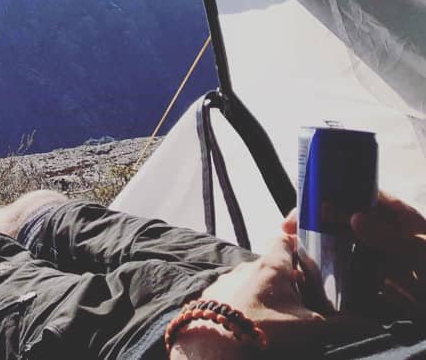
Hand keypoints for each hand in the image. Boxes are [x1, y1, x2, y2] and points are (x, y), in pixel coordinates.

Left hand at [171, 234, 362, 357]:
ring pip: (250, 281)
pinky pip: (231, 296)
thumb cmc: (266, 330)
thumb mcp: (311, 327)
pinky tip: (253, 322)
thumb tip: (373, 323)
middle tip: (302, 297)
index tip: (309, 253)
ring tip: (278, 315)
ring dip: (263, 293)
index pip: (283, 239)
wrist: (216, 345)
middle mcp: (245, 266)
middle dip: (285, 279)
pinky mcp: (210, 298)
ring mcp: (225, 281)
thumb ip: (343, 323)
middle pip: (269, 264)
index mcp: (271, 265)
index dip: (296, 243)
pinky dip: (243, 305)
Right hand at [284, 192, 424, 318]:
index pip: (362, 194)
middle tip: (289, 230)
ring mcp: (387, 264)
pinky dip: (335, 278)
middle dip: (318, 221)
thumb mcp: (424, 253)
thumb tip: (351, 216)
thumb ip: (391, 236)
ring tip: (295, 251)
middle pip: (347, 220)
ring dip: (322, 249)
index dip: (332, 191)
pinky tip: (316, 278)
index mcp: (403, 219)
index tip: (306, 202)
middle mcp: (392, 237)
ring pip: (347, 249)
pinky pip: (354, 279)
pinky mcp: (386, 291)